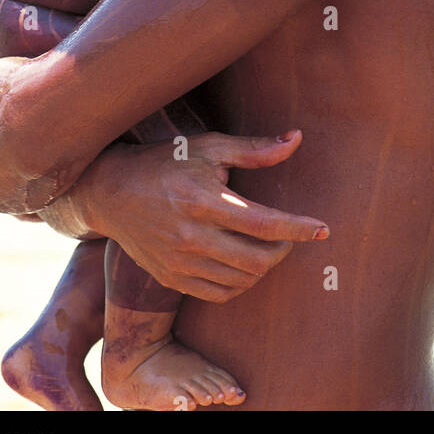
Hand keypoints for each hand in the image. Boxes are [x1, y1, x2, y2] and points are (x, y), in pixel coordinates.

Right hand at [78, 129, 328, 301]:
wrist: (111, 191)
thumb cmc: (165, 161)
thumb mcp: (208, 147)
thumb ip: (254, 149)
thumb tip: (296, 139)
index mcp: (203, 201)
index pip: (264, 223)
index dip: (298, 228)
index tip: (323, 229)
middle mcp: (191, 237)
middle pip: (257, 260)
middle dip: (284, 250)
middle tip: (290, 235)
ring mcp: (179, 263)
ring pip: (241, 281)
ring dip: (264, 267)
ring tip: (268, 246)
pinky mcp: (171, 278)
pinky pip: (219, 294)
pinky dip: (241, 283)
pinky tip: (244, 263)